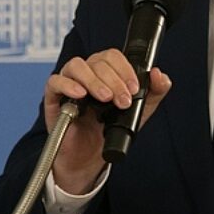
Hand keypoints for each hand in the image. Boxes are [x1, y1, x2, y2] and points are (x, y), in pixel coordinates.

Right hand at [43, 50, 171, 193]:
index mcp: (105, 72)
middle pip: (97, 61)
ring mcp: (69, 84)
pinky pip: (55, 82)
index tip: (134, 88)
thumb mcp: (139, 111)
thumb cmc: (111, 129)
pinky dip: (68, 85)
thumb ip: (154, 92)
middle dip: (114, 80)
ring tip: (105, 99)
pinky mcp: (54, 98)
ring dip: (94, 80)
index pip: (113, 56)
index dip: (124, 69)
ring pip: (76, 65)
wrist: (91, 157)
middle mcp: (87, 73)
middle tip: (122, 101)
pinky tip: (81, 95)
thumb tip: (160, 74)